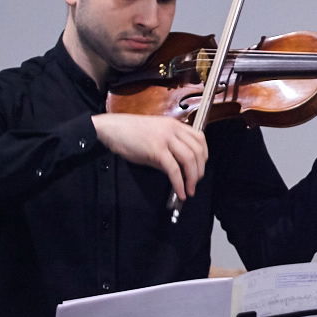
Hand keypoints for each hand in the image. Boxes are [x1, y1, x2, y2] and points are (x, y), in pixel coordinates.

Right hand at [91, 113, 207, 200]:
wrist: (111, 128)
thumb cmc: (130, 133)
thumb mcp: (155, 138)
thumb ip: (169, 151)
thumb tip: (179, 171)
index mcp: (175, 125)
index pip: (200, 138)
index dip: (204, 155)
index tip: (201, 167)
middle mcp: (173, 130)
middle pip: (197, 151)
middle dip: (200, 170)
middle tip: (196, 182)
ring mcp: (165, 139)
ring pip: (189, 159)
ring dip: (193, 178)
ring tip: (189, 190)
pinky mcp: (156, 150)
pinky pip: (174, 169)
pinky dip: (179, 183)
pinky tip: (180, 191)